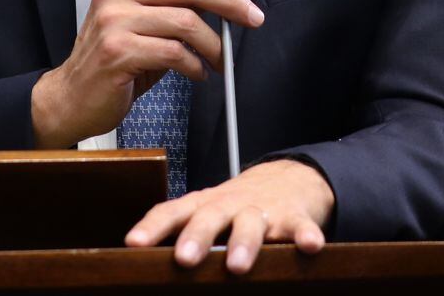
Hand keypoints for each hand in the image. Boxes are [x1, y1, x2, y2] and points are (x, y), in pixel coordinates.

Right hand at [31, 0, 261, 147]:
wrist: (71, 97)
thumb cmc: (115, 59)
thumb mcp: (142, 20)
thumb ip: (174, 2)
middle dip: (229, 1)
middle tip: (253, 17)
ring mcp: (113, 20)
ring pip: (185, 21)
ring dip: (214, 44)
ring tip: (222, 60)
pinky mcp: (117, 52)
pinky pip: (173, 53)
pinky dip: (195, 65)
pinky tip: (198, 73)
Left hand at [126, 159, 333, 273]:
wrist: (288, 178)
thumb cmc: (236, 207)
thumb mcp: (207, 214)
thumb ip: (182, 235)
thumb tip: (142, 265)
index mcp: (203, 205)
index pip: (172, 212)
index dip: (152, 227)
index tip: (133, 244)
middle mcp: (229, 205)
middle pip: (210, 217)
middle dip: (197, 237)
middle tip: (184, 258)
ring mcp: (262, 211)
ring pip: (251, 225)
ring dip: (244, 243)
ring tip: (237, 266)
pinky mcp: (294, 217)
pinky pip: (300, 227)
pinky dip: (305, 235)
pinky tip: (310, 247)